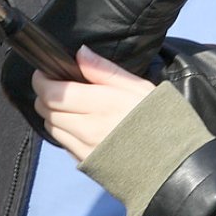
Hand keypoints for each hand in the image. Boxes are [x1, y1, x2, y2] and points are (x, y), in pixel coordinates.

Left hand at [31, 46, 154, 162]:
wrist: (172, 160)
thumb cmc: (158, 119)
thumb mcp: (138, 87)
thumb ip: (104, 70)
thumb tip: (80, 53)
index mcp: (101, 103)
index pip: (53, 92)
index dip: (42, 80)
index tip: (44, 73)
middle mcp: (88, 127)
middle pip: (47, 109)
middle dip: (45, 96)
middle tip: (56, 87)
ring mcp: (85, 148)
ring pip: (51, 127)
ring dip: (53, 114)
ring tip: (69, 106)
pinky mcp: (86, 163)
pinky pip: (62, 143)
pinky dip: (63, 131)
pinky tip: (79, 125)